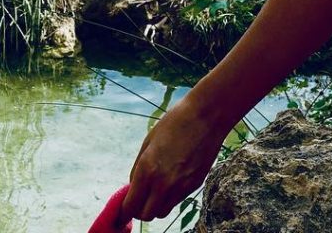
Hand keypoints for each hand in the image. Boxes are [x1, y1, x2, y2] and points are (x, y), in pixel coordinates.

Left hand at [120, 93, 229, 222]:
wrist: (207, 115)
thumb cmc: (176, 121)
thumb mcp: (149, 140)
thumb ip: (139, 167)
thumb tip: (134, 186)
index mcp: (147, 170)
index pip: (130, 206)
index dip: (125, 210)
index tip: (124, 208)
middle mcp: (163, 183)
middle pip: (146, 215)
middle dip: (139, 210)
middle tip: (140, 199)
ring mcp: (181, 186)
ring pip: (163, 212)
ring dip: (156, 206)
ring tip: (157, 190)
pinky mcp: (195, 185)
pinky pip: (177, 201)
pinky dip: (171, 196)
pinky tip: (174, 179)